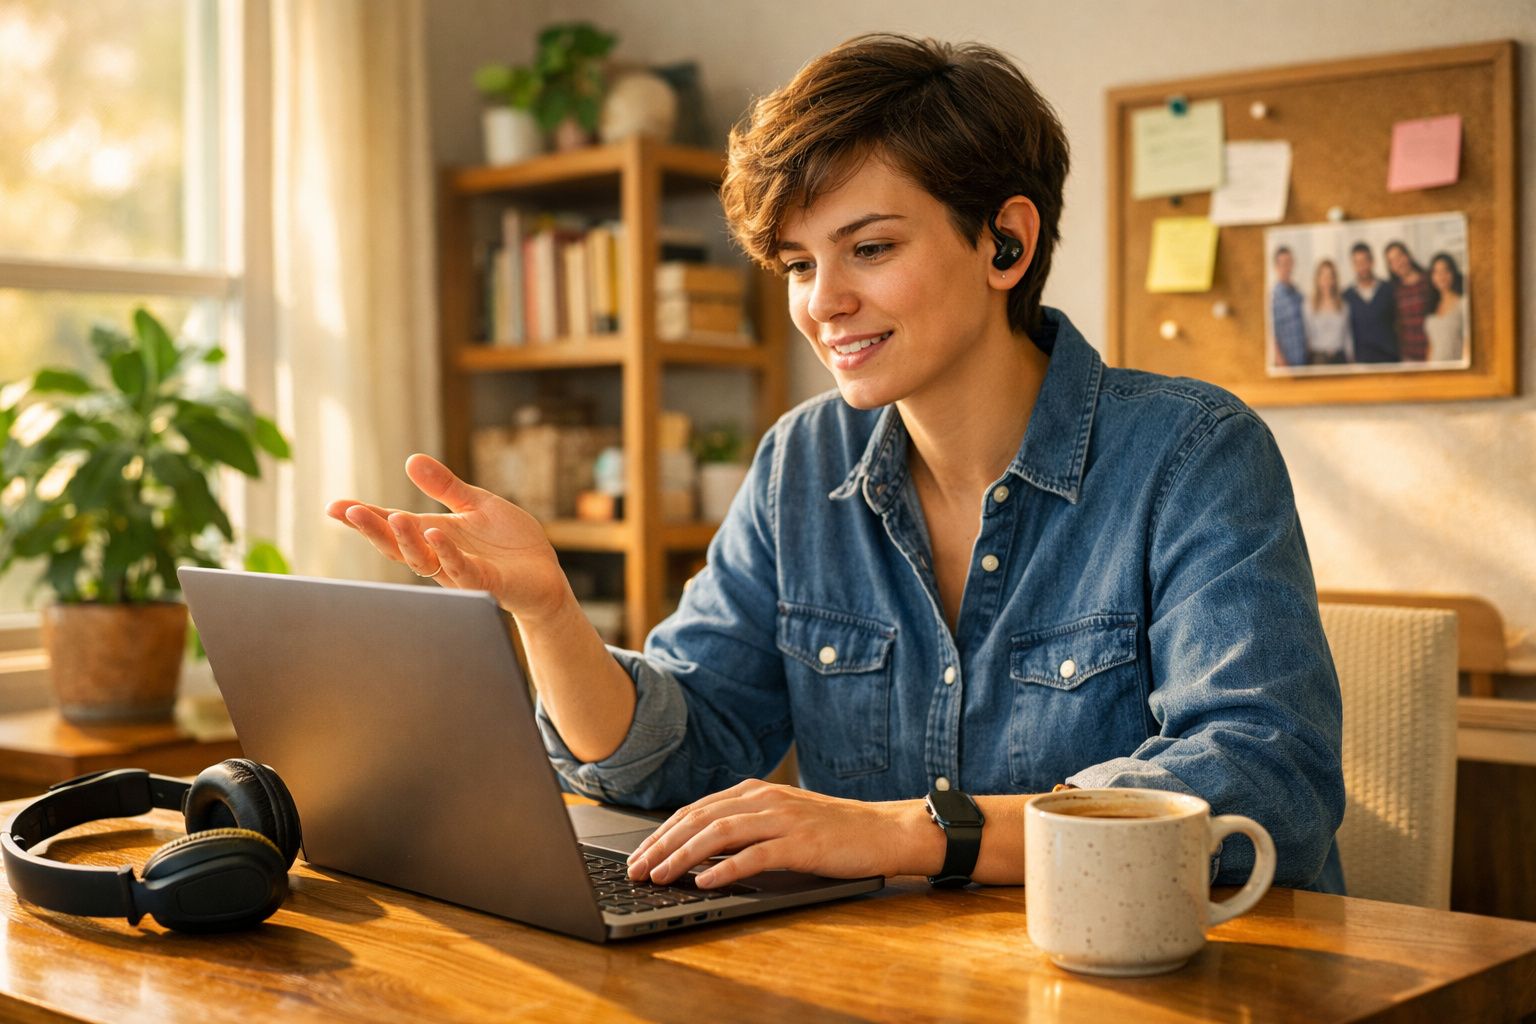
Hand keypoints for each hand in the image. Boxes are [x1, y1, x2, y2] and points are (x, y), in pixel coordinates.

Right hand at [326, 453, 568, 621]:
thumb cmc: (507, 542)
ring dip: (407, 541)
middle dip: (373, 530)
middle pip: (397, 546)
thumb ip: (445, 487)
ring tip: (394, 517)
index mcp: (433, 534)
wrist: (544, 573)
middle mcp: (439, 556)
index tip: (333, 506)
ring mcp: (460, 571)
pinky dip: (447, 554)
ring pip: (423, 561)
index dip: (364, 517)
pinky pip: (461, 570)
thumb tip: (411, 459)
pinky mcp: (485, 583)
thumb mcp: (475, 504)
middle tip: (350, 512)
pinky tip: (436, 534)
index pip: (392, 525)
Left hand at [625, 780, 916, 887]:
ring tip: (660, 876)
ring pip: (719, 833)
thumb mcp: (781, 819)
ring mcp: (782, 819)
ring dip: (683, 856)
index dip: (662, 833)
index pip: (695, 810)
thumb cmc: (832, 830)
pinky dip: (725, 868)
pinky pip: (755, 855)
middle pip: (698, 819)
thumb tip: (698, 850)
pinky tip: (705, 881)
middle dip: (661, 845)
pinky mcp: (801, 843)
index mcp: (755, 792)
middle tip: (635, 870)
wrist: (883, 830)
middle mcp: (764, 800)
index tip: (638, 856)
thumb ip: (745, 826)